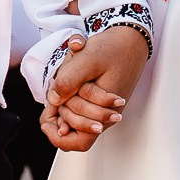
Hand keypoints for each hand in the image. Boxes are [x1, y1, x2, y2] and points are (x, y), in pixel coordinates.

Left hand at [43, 25, 147, 151]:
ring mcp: (101, 106)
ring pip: (73, 115)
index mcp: (104, 111)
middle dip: (59, 111)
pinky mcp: (98, 97)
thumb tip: (54, 99)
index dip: (59, 137)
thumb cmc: (115, 48)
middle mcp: (103, 114)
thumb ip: (68, 81)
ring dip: (64, 99)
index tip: (48, 118)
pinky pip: (78, 103)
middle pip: (72, 128)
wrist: (132, 39)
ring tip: (64, 79)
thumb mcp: (88, 59)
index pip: (79, 141)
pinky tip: (67, 78)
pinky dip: (68, 92)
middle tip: (55, 91)